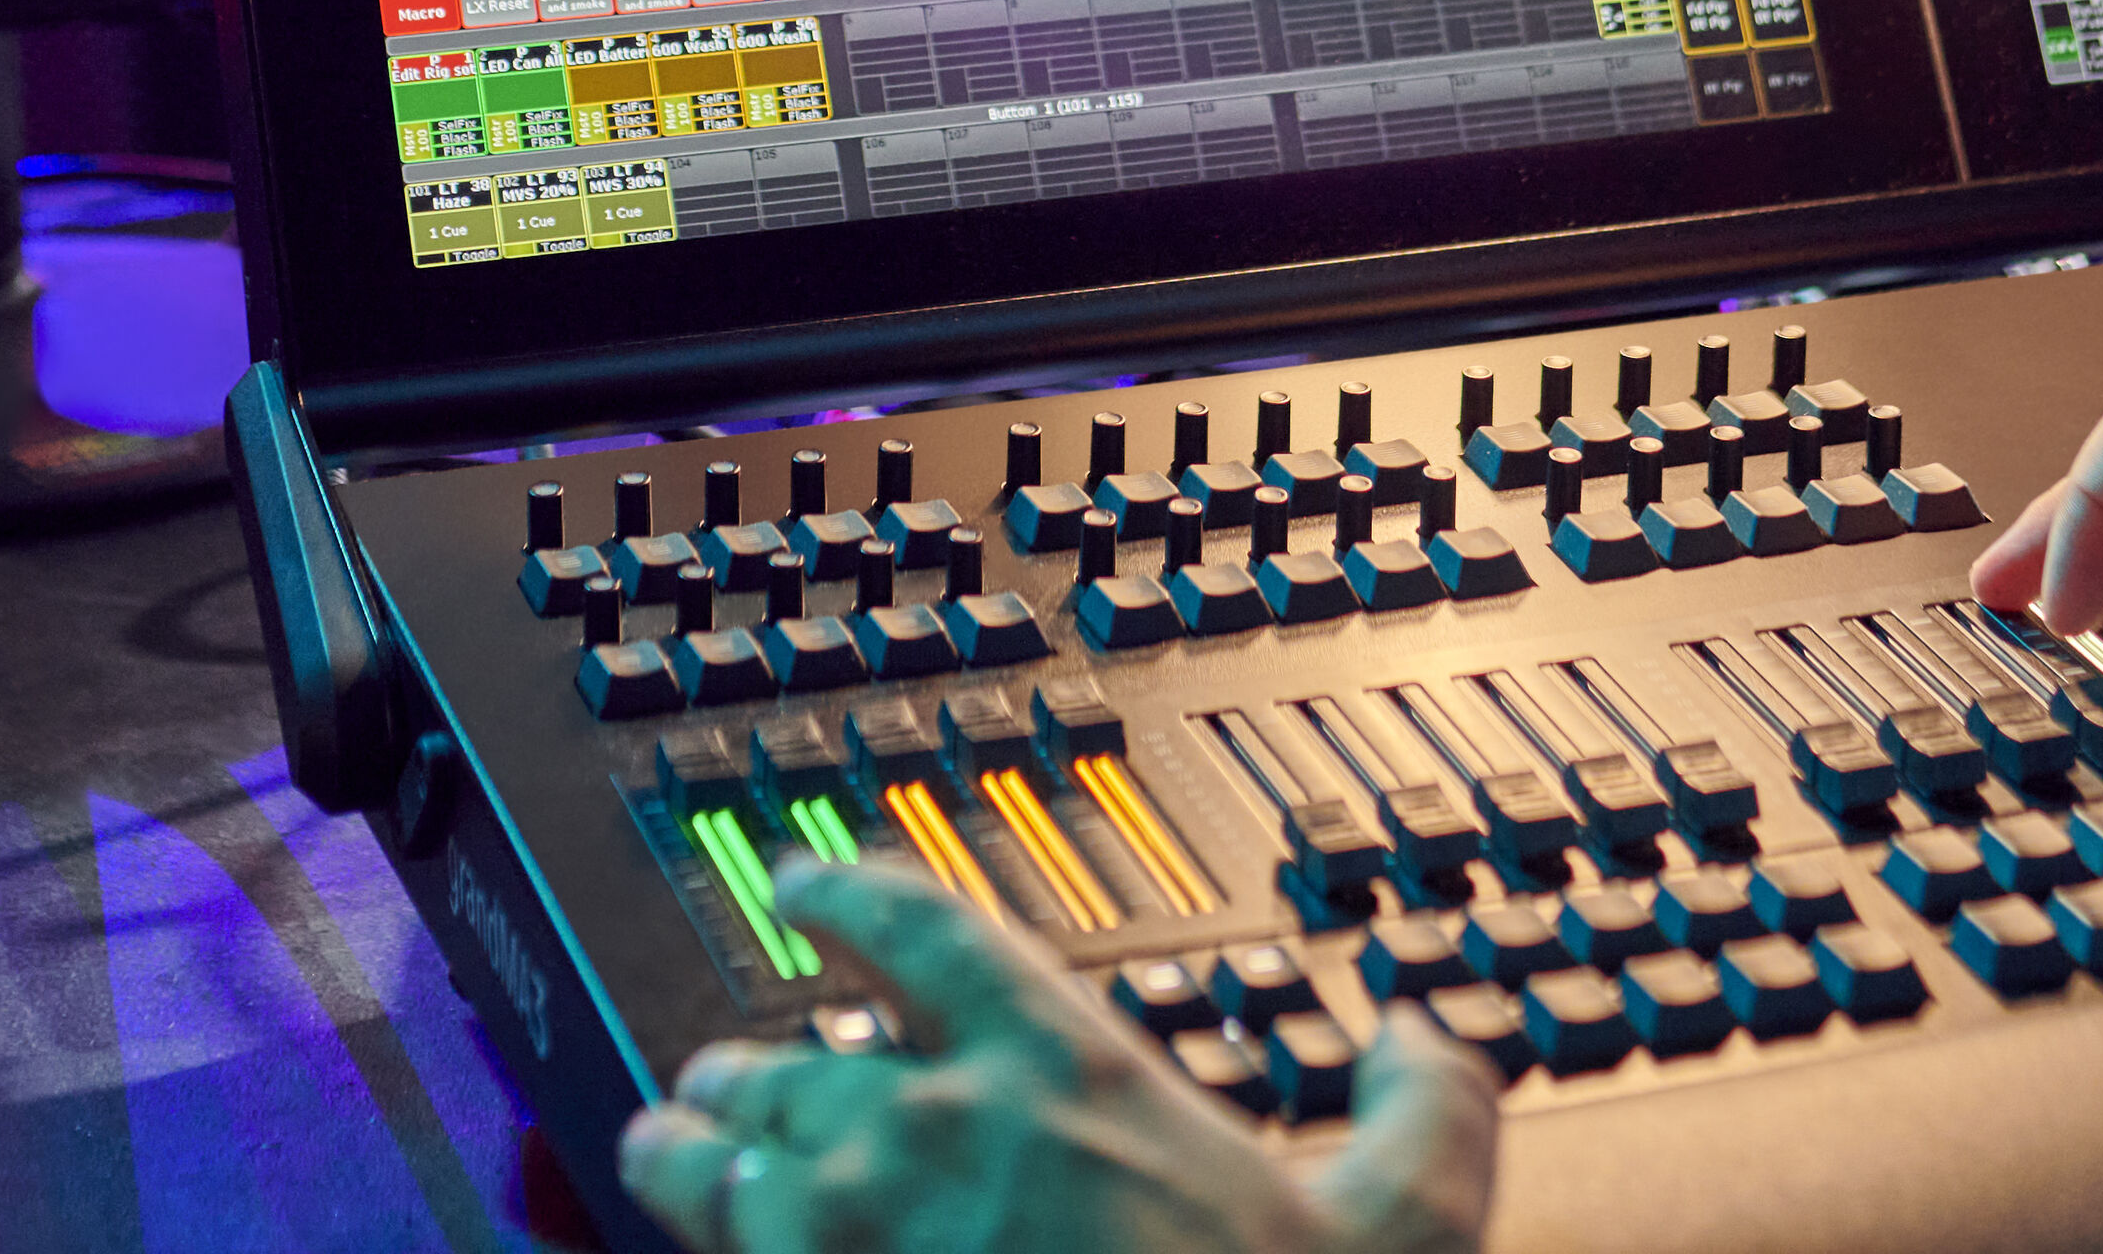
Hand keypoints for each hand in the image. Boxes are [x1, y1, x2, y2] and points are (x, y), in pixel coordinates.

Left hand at [620, 859, 1493, 1253]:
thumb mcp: (1407, 1226)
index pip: (921, 930)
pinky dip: (699, 1243)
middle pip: (797, 1060)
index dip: (845, 895)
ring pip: (726, 1162)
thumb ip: (1425, 1116)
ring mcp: (856, 1240)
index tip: (797, 884)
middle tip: (730, 1064)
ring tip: (672, 1139)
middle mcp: (937, 1132)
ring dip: (693, 1145)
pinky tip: (698, 1243)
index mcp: (1063, 1072)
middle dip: (755, 1063)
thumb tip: (1430, 1048)